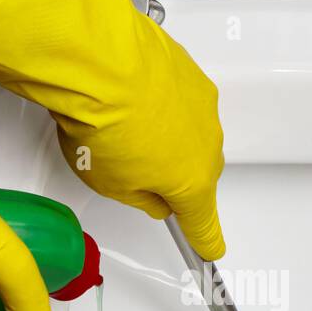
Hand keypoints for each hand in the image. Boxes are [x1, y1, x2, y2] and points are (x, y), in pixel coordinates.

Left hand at [0, 0, 226, 259]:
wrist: (100, 63)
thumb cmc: (104, 124)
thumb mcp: (111, 184)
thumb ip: (140, 196)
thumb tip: (153, 194)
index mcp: (192, 184)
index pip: (204, 223)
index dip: (205, 238)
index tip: (211, 247)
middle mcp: (207, 144)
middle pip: (195, 171)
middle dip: (169, 173)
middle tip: (131, 168)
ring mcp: (202, 104)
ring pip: (188, 130)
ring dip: (163, 132)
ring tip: (123, 125)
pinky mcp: (189, 71)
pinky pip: (178, 95)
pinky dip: (159, 99)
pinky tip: (129, 96)